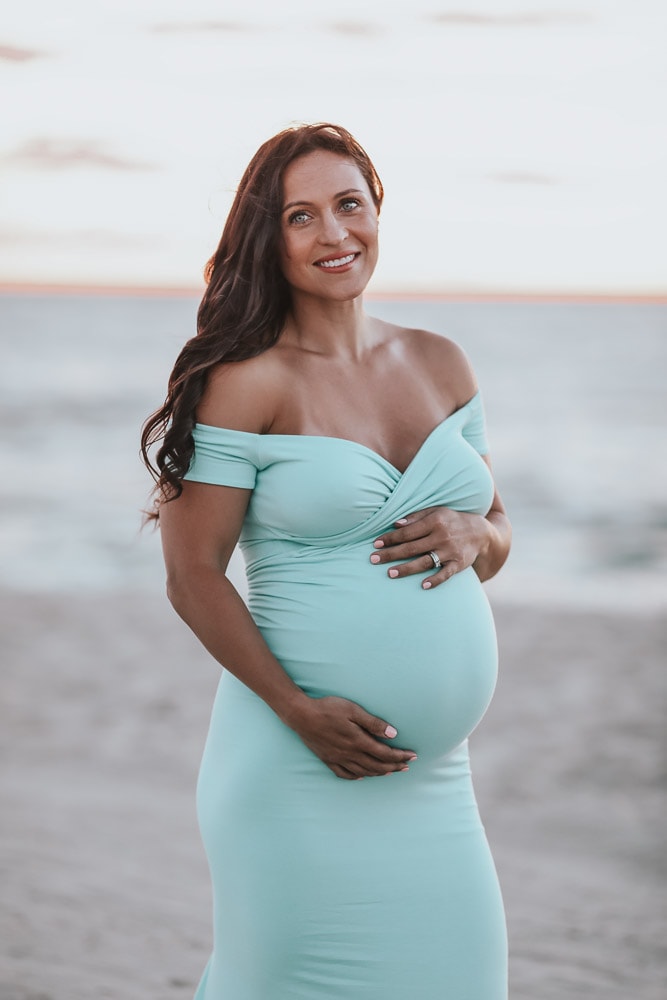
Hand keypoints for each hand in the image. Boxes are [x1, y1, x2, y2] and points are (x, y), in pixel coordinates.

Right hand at [288, 695, 416, 779]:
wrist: (300, 715)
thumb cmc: (328, 708)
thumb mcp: (352, 710)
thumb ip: (373, 723)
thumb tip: (393, 734)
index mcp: (358, 741)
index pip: (385, 753)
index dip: (400, 756)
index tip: (412, 756)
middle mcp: (350, 754)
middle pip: (377, 766)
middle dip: (394, 766)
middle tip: (407, 766)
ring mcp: (338, 759)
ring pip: (363, 772)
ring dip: (379, 773)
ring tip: (391, 772)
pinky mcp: (328, 760)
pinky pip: (345, 774)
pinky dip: (357, 777)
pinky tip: (362, 776)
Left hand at [369, 506, 489, 588]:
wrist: (481, 532)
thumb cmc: (451, 520)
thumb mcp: (436, 512)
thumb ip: (415, 517)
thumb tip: (394, 524)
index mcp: (435, 521)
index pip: (407, 532)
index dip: (390, 538)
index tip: (375, 544)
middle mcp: (442, 536)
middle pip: (412, 547)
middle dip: (391, 554)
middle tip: (373, 560)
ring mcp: (451, 551)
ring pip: (425, 561)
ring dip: (407, 568)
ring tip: (390, 573)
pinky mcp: (459, 564)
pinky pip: (446, 574)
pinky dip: (436, 580)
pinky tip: (423, 586)